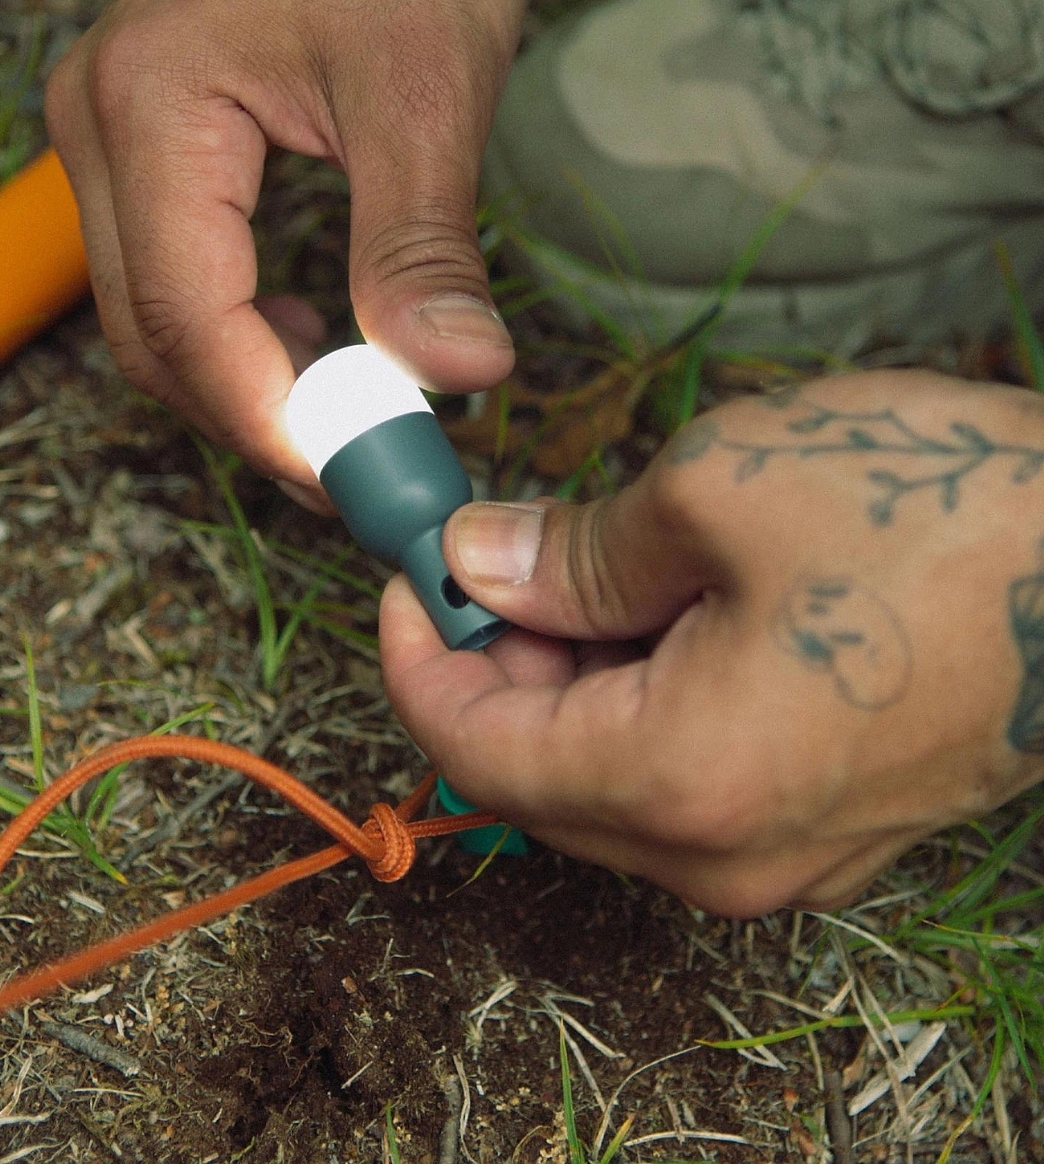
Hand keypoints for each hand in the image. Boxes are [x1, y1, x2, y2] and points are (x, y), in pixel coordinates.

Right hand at [46, 0, 525, 504]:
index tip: (350, 475)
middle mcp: (98, 122)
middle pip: (148, 334)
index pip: (183, 316)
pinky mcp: (137, 145)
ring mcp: (105, 133)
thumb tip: (459, 376)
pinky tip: (305, 338)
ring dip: (239, 384)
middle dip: (251, 418)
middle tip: (356, 467)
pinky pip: (161, 274)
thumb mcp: (428, 92)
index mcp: (151, 103)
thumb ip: (424, 245)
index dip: (264, 417)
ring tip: (342, 415)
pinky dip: (231, 334)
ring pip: (147, 316)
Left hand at [381, 370, 1043, 915]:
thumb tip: (476, 563)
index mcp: (682, 784)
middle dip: (487, 659)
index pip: (475, 747)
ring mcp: (782, 858)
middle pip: (532, 772)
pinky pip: (679, 780)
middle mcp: (725, 856)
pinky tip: (653, 607)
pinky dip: (632, 699)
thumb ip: (570, 549)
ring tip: (576, 563)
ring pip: (603, 778)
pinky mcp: (822, 826)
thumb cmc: (941, 512)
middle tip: (486, 550)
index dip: (416, 653)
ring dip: (561, 675)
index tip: (407, 571)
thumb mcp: (719, 490)